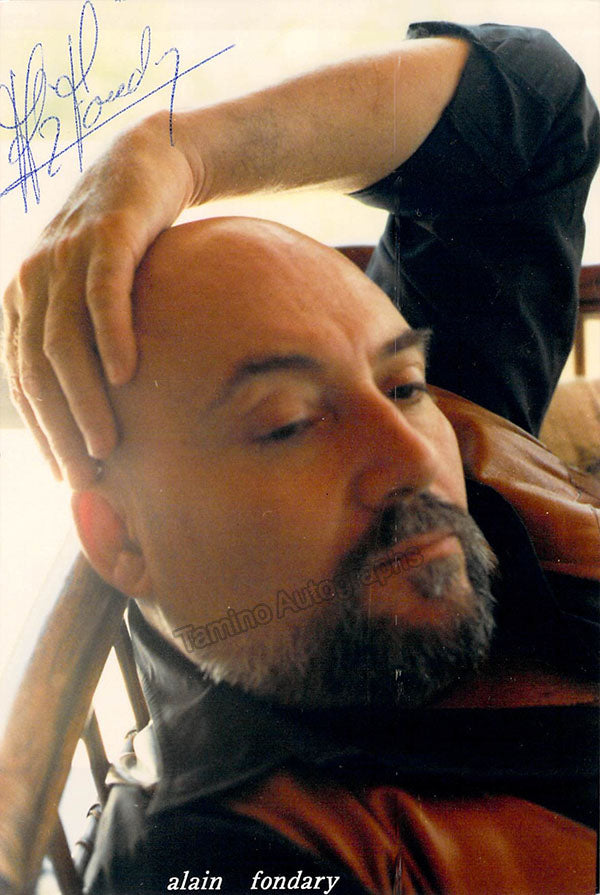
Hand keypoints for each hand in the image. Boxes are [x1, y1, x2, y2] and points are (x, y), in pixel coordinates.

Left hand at [3, 112, 195, 488]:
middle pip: (36, 367)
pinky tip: (126, 374)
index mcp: (24, 300)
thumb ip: (89, 343)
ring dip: (82, 398)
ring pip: (64, 339)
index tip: (66, 474)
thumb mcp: (94, 295)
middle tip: (82, 475)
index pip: (21, 378)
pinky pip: (104, 292)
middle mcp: (34, 279)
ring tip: (106, 444)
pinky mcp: (107, 233)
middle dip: (56, 428)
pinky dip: (112, 336)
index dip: (40, 431)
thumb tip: (108, 407)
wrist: (146, 166)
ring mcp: (67, 254)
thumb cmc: (127, 245)